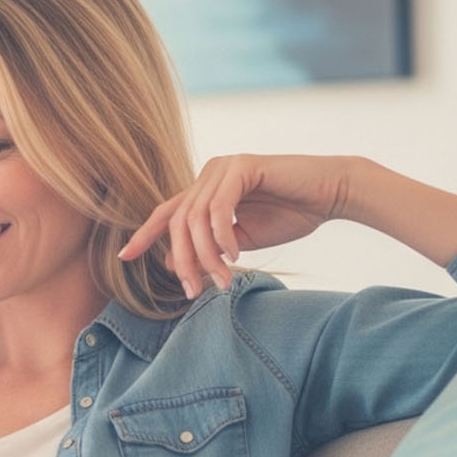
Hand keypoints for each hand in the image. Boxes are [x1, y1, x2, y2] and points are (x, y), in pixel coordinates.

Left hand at [120, 154, 366, 297]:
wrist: (331, 195)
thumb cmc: (290, 214)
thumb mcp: (239, 241)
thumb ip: (207, 249)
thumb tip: (171, 263)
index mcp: (204, 189)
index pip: (167, 213)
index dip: (144, 235)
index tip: (124, 257)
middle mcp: (209, 174)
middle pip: (177, 222)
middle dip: (182, 260)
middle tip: (193, 290)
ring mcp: (223, 167)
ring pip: (195, 218)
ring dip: (205, 255)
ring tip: (222, 278)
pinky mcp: (242, 166)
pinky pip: (218, 207)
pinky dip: (222, 235)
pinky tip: (235, 254)